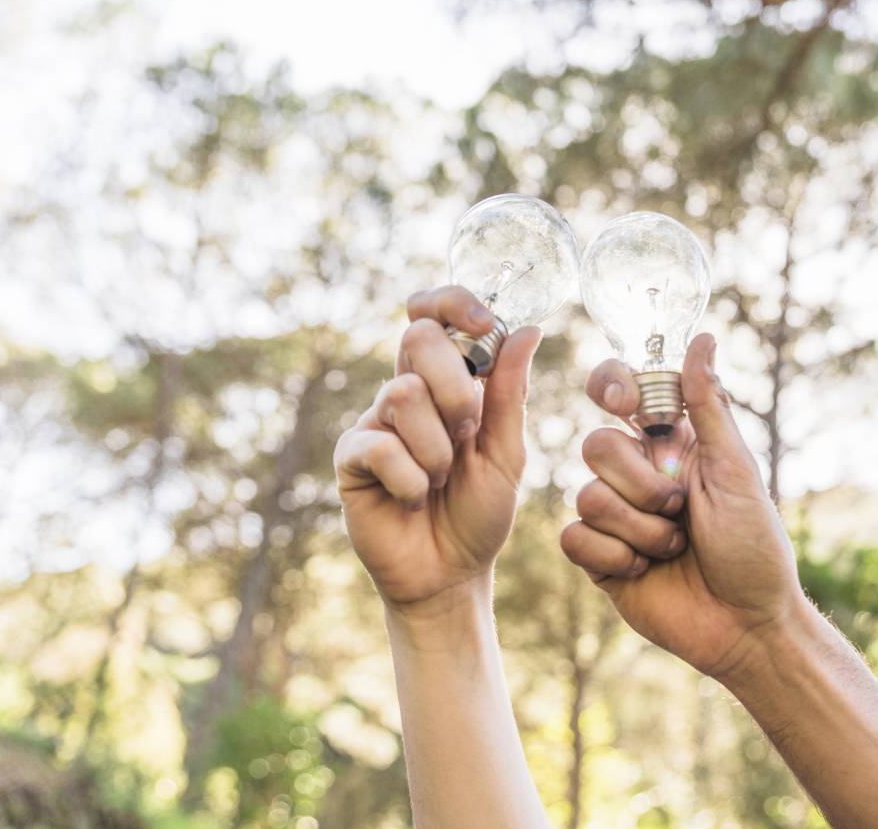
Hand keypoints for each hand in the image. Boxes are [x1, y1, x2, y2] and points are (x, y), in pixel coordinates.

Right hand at [334, 286, 540, 614]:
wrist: (450, 574)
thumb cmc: (479, 512)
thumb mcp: (507, 452)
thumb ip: (511, 394)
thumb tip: (527, 329)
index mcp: (449, 382)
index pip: (436, 315)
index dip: (453, 303)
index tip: (483, 323)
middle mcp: (408, 392)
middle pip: (417, 338)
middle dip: (455, 387)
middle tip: (467, 431)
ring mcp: (375, 422)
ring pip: (402, 394)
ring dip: (437, 448)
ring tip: (439, 480)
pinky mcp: (350, 457)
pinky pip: (379, 445)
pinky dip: (410, 479)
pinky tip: (412, 500)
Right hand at [559, 334, 805, 676]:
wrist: (745, 626)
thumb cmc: (754, 546)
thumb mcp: (736, 470)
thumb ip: (707, 405)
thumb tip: (702, 336)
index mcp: (670, 444)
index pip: (619, 391)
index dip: (611, 385)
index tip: (626, 401)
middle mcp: (637, 474)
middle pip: (596, 445)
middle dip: (642, 485)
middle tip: (680, 512)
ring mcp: (615, 517)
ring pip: (587, 495)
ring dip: (640, 530)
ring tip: (674, 551)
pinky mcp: (598, 559)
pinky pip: (574, 538)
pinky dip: (612, 557)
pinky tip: (643, 574)